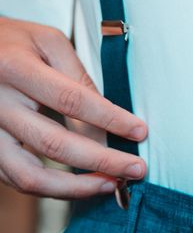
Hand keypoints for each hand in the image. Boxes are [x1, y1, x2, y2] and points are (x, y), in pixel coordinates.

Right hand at [0, 17, 146, 198]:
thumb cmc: (12, 43)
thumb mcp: (48, 42)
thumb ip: (79, 79)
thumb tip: (108, 125)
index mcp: (14, 68)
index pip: (71, 100)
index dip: (110, 120)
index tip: (140, 132)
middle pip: (54, 144)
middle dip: (103, 161)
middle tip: (137, 169)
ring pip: (31, 176)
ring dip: (78, 188)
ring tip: (112, 184)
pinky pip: (18, 181)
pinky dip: (55, 190)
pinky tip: (84, 185)